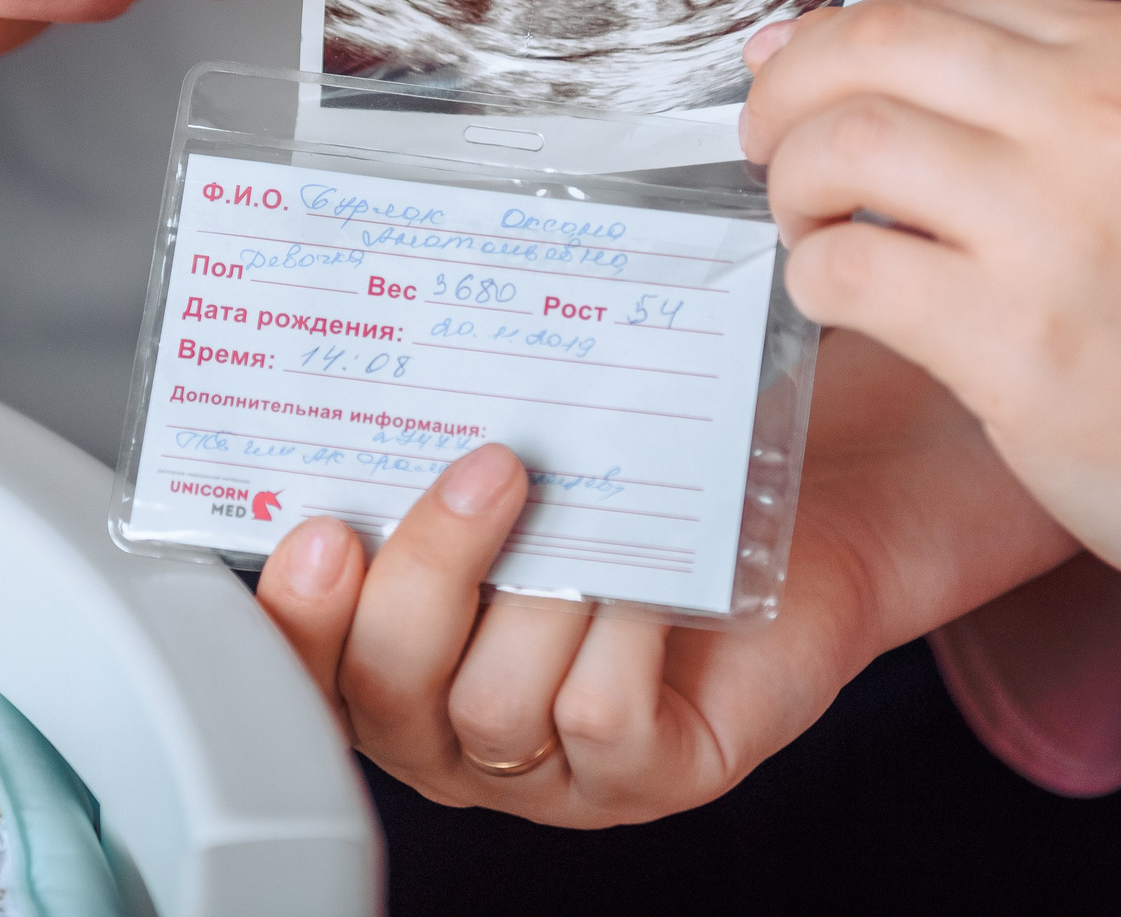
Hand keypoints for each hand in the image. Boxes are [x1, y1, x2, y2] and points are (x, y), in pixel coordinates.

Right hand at [254, 330, 1076, 824]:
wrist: (822, 501)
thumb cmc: (662, 471)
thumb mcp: (535, 449)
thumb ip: (445, 435)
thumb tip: (383, 347)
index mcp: (407, 649)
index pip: (309, 665)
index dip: (298, 614)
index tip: (319, 526)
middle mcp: (464, 722)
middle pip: (387, 694)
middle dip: (422, 581)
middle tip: (484, 470)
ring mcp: (554, 766)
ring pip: (489, 711)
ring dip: (526, 600)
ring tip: (571, 505)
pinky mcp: (652, 772)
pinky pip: (600, 724)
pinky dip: (615, 641)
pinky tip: (643, 578)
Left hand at [739, 0, 1120, 741]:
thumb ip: (1012, 88)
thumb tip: (806, 47)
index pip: (932, 3)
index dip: (836, 41)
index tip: (801, 85)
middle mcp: (1100, 119)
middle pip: (872, 50)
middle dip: (786, 95)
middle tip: (768, 150)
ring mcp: (1057, 228)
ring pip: (844, 145)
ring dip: (794, 187)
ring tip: (811, 230)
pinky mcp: (1016, 339)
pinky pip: (848, 269)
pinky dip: (813, 280)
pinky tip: (838, 299)